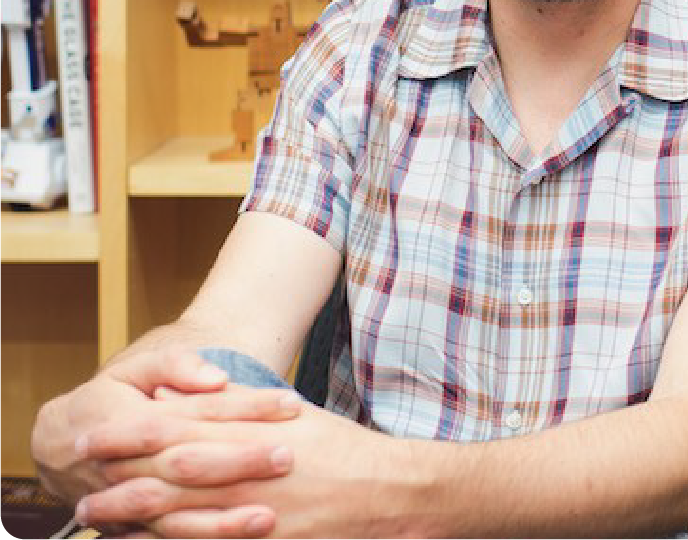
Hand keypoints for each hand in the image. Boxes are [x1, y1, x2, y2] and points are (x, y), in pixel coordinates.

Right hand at [31, 348, 299, 509]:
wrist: (57, 444)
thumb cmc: (111, 395)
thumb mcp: (136, 365)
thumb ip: (176, 364)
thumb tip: (216, 378)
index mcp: (139, 418)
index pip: (201, 410)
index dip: (248, 407)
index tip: (291, 403)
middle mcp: (133, 465)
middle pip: (193, 464)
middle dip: (244, 461)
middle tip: (289, 455)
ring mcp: (130, 501)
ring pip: (178, 516)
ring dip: (224, 519)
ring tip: (269, 518)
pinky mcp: (132, 528)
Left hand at [74, 397, 402, 537]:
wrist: (380, 491)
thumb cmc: (336, 447)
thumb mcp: (286, 412)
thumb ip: (232, 404)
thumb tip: (187, 395)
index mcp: (247, 436)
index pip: (176, 431)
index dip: (130, 433)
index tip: (96, 432)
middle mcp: (241, 474)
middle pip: (166, 475)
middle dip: (119, 476)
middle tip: (82, 478)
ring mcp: (247, 515)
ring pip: (176, 516)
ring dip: (132, 514)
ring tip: (97, 513)